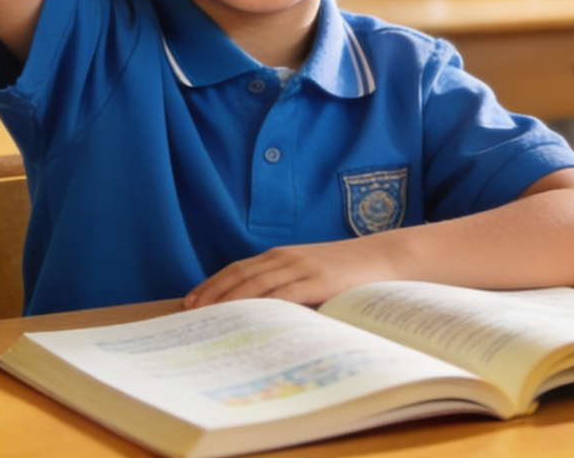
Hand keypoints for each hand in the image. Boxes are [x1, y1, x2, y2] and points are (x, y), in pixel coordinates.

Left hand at [185, 236, 405, 308]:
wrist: (383, 258)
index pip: (237, 269)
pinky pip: (284, 294)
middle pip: (239, 275)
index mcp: (280, 256)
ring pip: (256, 284)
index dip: (212, 284)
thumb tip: (262, 314)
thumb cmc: (347, 271)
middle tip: (189, 311)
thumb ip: (288, 287)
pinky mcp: (318, 280)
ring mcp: (300, 267)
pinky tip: (249, 316)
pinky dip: (264, 305)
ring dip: (229, 299)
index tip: (191, 300)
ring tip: (208, 315)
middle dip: (212, 293)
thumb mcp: (311, 274)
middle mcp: (285, 258)